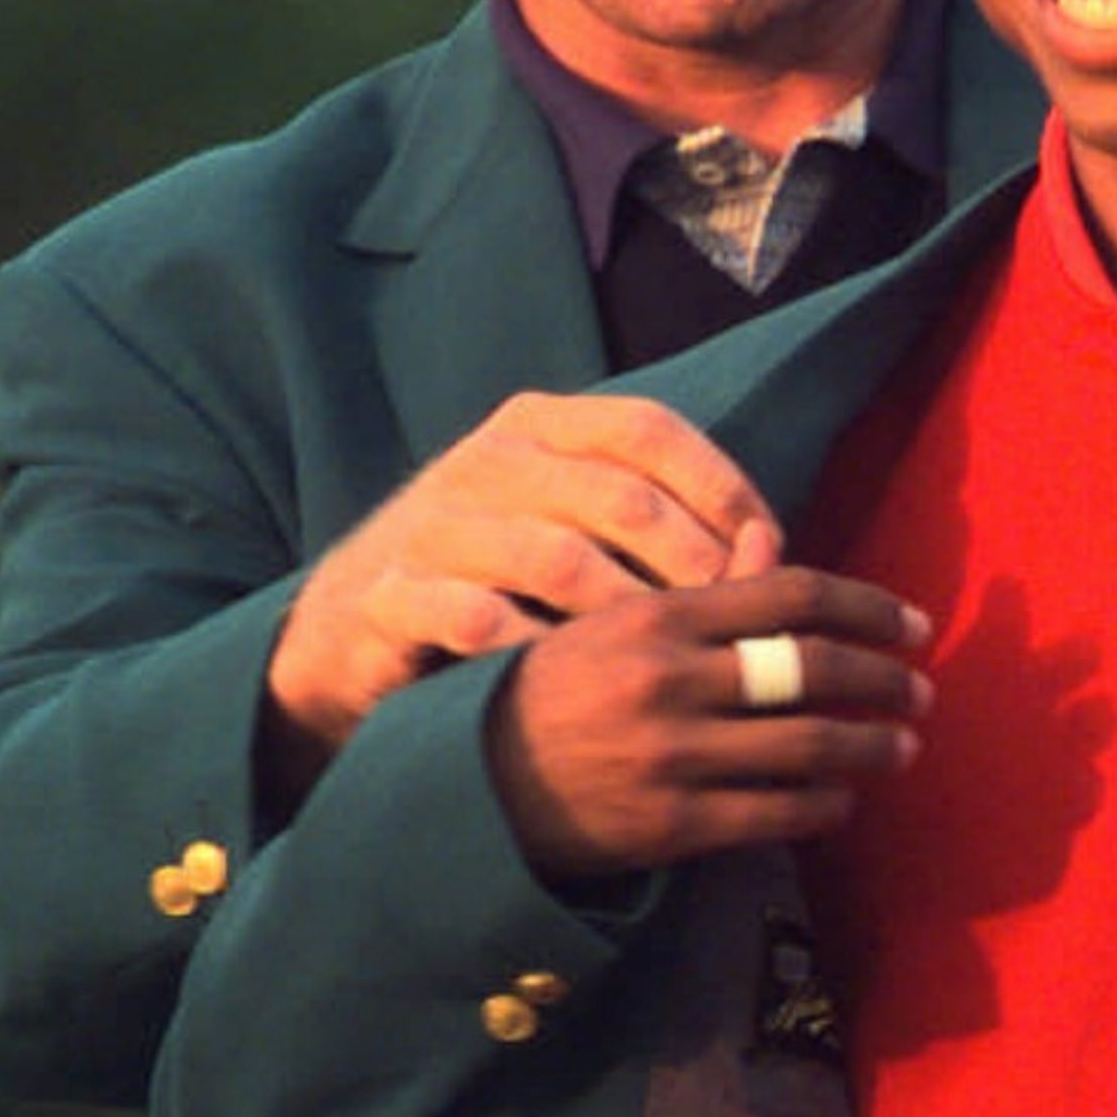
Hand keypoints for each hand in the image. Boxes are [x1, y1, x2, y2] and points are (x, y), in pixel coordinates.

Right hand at [265, 393, 782, 794]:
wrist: (345, 631)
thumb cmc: (494, 578)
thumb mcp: (570, 525)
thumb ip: (656, 520)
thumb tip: (771, 548)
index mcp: (538, 426)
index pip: (647, 429)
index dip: (719, 484)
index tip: (770, 548)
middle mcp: (485, 462)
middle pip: (617, 496)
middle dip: (692, 563)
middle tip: (740, 629)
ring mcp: (433, 526)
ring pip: (555, 558)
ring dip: (627, 617)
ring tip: (674, 670)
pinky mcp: (391, 596)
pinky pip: (475, 620)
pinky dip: (537, 655)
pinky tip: (579, 691)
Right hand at [490, 567, 934, 878]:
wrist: (468, 783)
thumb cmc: (550, 691)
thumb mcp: (612, 621)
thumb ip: (700, 586)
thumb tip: (775, 542)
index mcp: (659, 616)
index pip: (792, 594)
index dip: (867, 608)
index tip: (913, 625)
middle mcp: (670, 681)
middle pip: (810, 668)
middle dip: (883, 679)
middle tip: (922, 689)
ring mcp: (671, 757)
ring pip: (805, 746)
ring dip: (871, 746)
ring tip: (903, 746)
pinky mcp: (670, 826)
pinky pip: (773, 815)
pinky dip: (823, 807)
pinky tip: (843, 801)